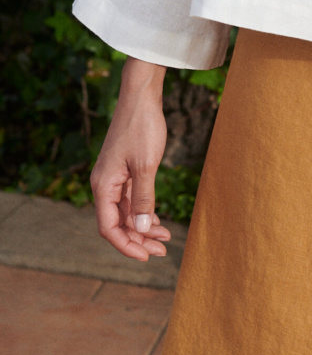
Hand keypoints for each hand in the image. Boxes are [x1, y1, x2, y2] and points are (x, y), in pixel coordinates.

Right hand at [90, 57, 171, 260]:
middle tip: (162, 251)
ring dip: (143, 227)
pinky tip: (157, 219)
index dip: (126, 245)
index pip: (109, 228)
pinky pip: (131, 199)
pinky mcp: (124, 170)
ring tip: (165, 238)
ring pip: (126, 212)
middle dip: (138, 239)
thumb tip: (141, 229)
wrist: (141, 97)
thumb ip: (143, 198)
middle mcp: (104, 185)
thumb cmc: (142, 127)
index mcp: (103, 186)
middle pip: (118, 223)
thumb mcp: (145, 166)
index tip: (146, 257)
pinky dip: (144, 210)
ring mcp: (114, 177)